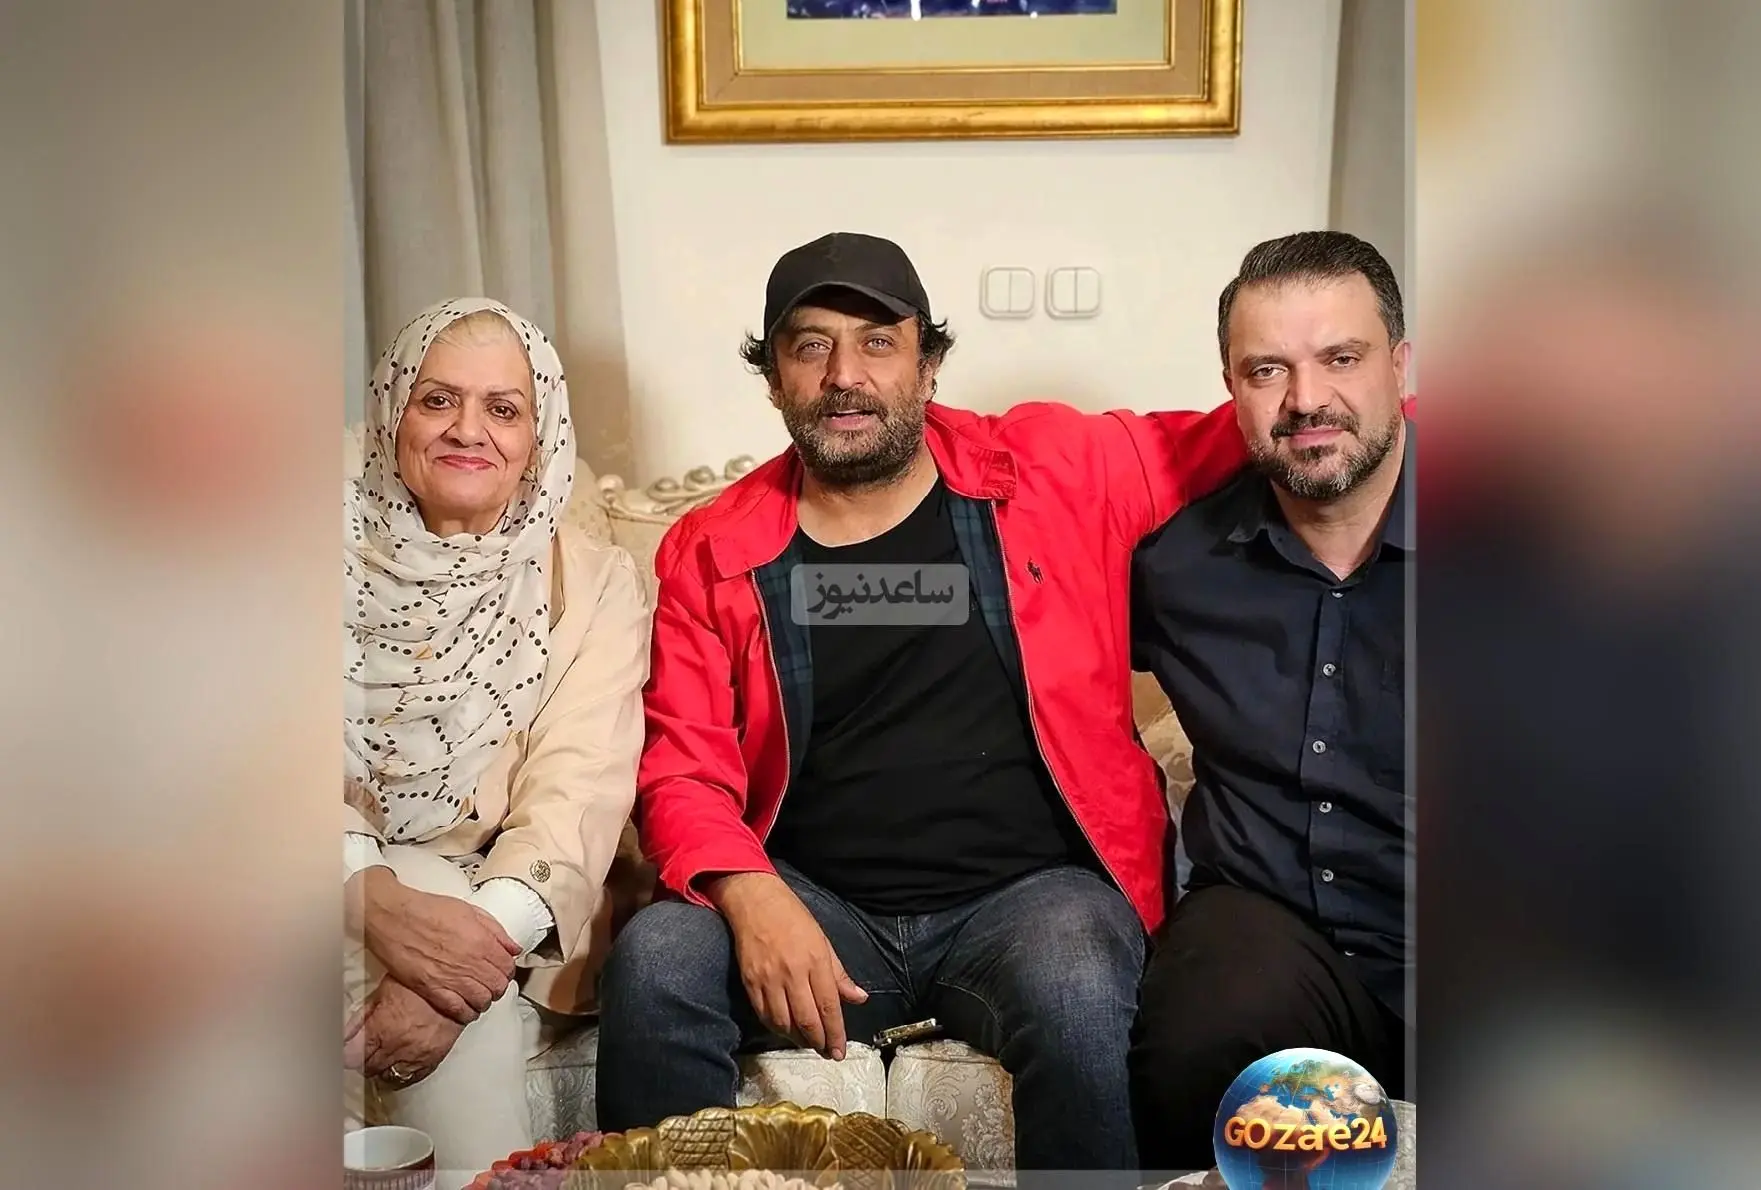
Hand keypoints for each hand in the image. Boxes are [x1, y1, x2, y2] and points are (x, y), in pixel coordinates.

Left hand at [349, 977, 462, 1085]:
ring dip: (381, 1068)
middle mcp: (397, 1048)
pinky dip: (401, 1073)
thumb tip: (344, 1034)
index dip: (346, 1053)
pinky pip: (411, 1078)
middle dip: (362, 1059)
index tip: (347, 1048)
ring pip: (388, 1077)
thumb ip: (361, 1017)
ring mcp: (416, 1056)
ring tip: (382, 1055)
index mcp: (381, 1029)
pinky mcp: (433, 1059)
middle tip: (364, 1048)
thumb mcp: (383, 992)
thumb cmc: (420, 984)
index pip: (351, 1057)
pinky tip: (399, 1063)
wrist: (458, 986)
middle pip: (368, 1068)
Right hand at [358, 867, 519, 1024]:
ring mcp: (451, 978)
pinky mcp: (431, 989)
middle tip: (491, 984)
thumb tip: (513, 947)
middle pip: (498, 987)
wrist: (394, 917)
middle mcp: (470, 963)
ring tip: (479, 996)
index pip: (508, 967)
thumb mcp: (469, 910)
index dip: (507, 970)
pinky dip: (465, 1013)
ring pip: (481, 1001)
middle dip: (498, 986)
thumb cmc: (428, 909)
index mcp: (482, 941)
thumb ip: (495, 930)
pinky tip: (465, 1009)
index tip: (502, 970)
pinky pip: (457, 1010)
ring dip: (484, 1001)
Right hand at [708, 872, 866, 1059]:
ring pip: (784, 1023)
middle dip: (819, 1042)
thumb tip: (859, 998)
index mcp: (815, 962)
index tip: (840, 1051)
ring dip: (798, 1039)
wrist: (754, 901)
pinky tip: (786, 1031)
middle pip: (807, 1020)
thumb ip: (839, 975)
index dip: (835, 1033)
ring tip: (809, 1043)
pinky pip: (764, 1015)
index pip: (829, 1007)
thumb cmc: (793, 917)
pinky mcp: (750, 982)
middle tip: (827, 1053)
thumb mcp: (823, 941)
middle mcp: (793, 974)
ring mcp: (769, 980)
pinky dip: (776, 1028)